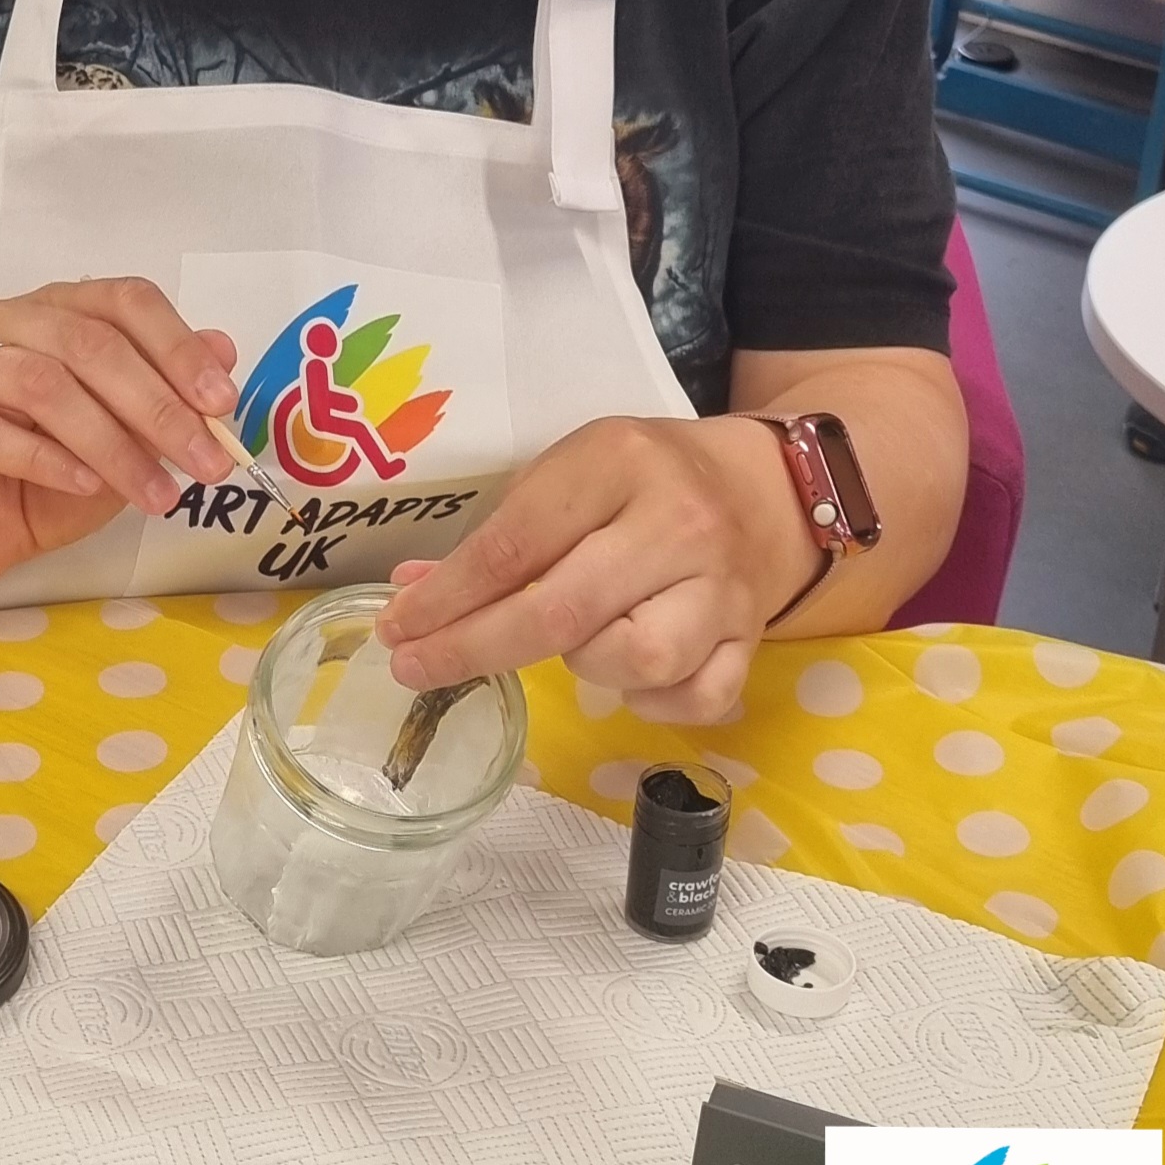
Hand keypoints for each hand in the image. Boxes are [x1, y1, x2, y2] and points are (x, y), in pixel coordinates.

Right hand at [0, 276, 237, 600]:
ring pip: (41, 384)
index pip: (123, 301)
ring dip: (111, 443)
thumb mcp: (115, 445)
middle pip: (88, 343)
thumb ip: (160, 398)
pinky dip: (45, 459)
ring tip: (156, 494)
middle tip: (207, 462)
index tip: (222, 403)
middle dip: (158, 407)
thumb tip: (225, 349)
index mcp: (51, 311)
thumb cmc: (30, 483)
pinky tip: (86, 486)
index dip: (178, 347)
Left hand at [374, 415, 822, 723]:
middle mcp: (677, 523)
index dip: (447, 596)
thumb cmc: (647, 477)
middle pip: (563, 610)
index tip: (396, 627)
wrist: (768, 487)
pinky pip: (695, 699)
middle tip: (417, 668)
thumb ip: (499, 534)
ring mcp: (722, 587)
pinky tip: (628, 676)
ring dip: (585, 666)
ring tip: (573, 639)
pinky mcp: (754, 639)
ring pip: (637, 659)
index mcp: (619, 462)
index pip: (516, 542)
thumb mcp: (570, 474)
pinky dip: (651, 702)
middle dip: (476, 648)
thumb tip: (411, 595)